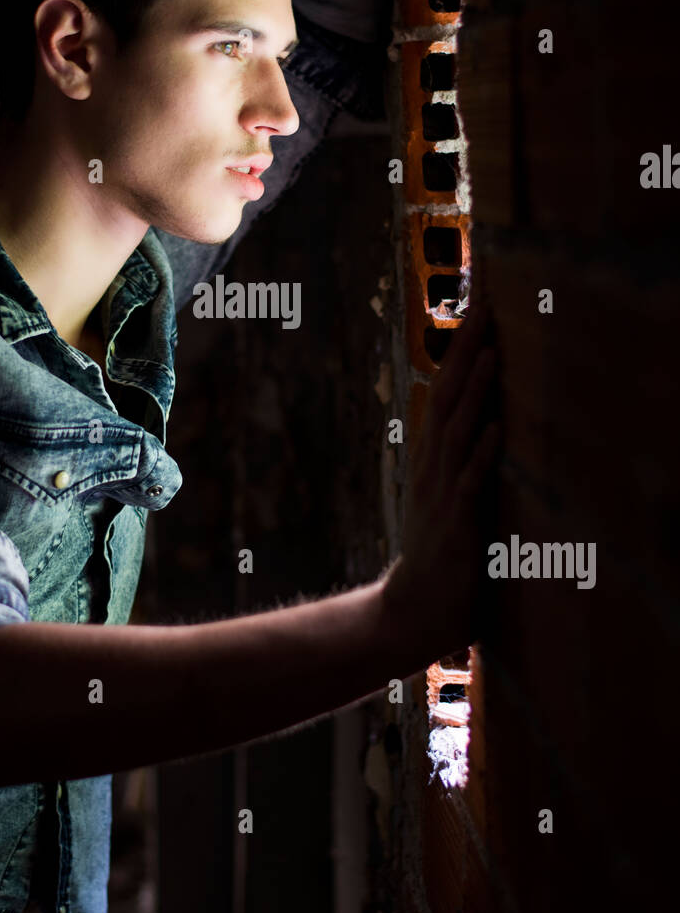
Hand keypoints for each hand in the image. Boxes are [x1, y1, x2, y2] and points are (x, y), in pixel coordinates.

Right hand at [382, 298, 501, 670]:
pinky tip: (496, 427)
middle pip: (447, 395)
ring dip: (474, 389)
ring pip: (457, 429)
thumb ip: (457, 456)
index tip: (477, 306)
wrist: (416, 607)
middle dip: (466, 350)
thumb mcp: (445, 493)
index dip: (460, 348)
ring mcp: (442, 491)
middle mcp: (433, 465)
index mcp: (431, 455)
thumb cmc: (440, 551)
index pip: (444, 388)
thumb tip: (477, 415)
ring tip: (490, 350)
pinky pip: (470, 481)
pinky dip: (483, 452)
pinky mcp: (456, 521)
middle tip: (482, 305)